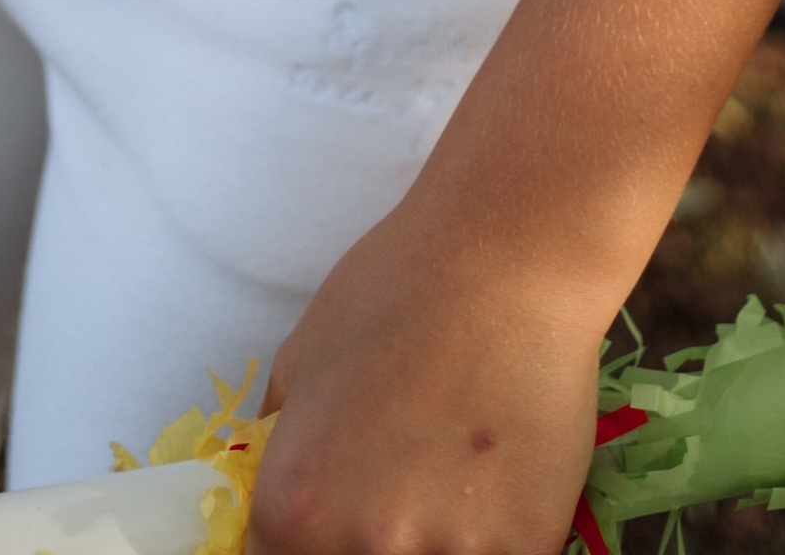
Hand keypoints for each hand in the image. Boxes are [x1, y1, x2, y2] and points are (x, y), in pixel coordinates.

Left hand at [253, 209, 601, 554]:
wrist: (504, 259)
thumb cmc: (394, 288)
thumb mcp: (300, 361)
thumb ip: (276, 449)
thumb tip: (261, 508)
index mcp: (291, 508)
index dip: (308, 550)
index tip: (336, 525)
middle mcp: (361, 545)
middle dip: (371, 546)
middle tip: (403, 491)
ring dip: (437, 544)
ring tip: (455, 481)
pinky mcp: (523, 548)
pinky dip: (495, 540)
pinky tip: (500, 486)